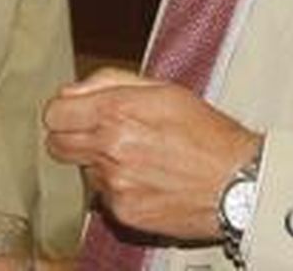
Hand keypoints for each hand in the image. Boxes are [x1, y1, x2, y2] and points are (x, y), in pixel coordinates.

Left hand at [42, 68, 260, 240]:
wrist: (238, 183)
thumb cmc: (208, 135)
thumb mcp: (163, 89)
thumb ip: (109, 82)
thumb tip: (74, 89)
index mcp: (118, 112)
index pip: (54, 113)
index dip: (63, 111)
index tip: (73, 113)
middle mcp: (112, 147)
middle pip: (57, 144)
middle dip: (70, 136)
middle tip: (95, 133)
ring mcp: (116, 183)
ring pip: (83, 169)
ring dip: (99, 162)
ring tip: (136, 156)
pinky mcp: (124, 211)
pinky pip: (104, 195)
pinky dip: (118, 187)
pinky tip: (145, 178)